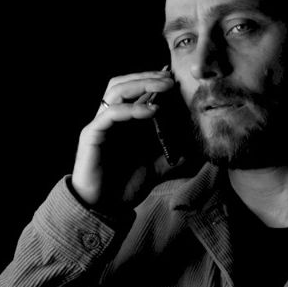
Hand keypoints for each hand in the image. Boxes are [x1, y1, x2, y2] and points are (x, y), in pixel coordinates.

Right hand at [71, 69, 178, 214]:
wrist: (104, 209)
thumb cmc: (125, 187)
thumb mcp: (157, 168)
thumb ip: (172, 156)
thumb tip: (195, 148)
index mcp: (124, 123)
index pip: (136, 92)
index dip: (154, 81)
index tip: (177, 78)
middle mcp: (111, 119)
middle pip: (123, 83)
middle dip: (147, 77)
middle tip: (171, 78)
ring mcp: (100, 125)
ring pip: (115, 90)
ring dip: (140, 84)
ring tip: (164, 87)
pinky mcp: (91, 135)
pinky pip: (111, 114)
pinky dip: (132, 109)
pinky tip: (152, 111)